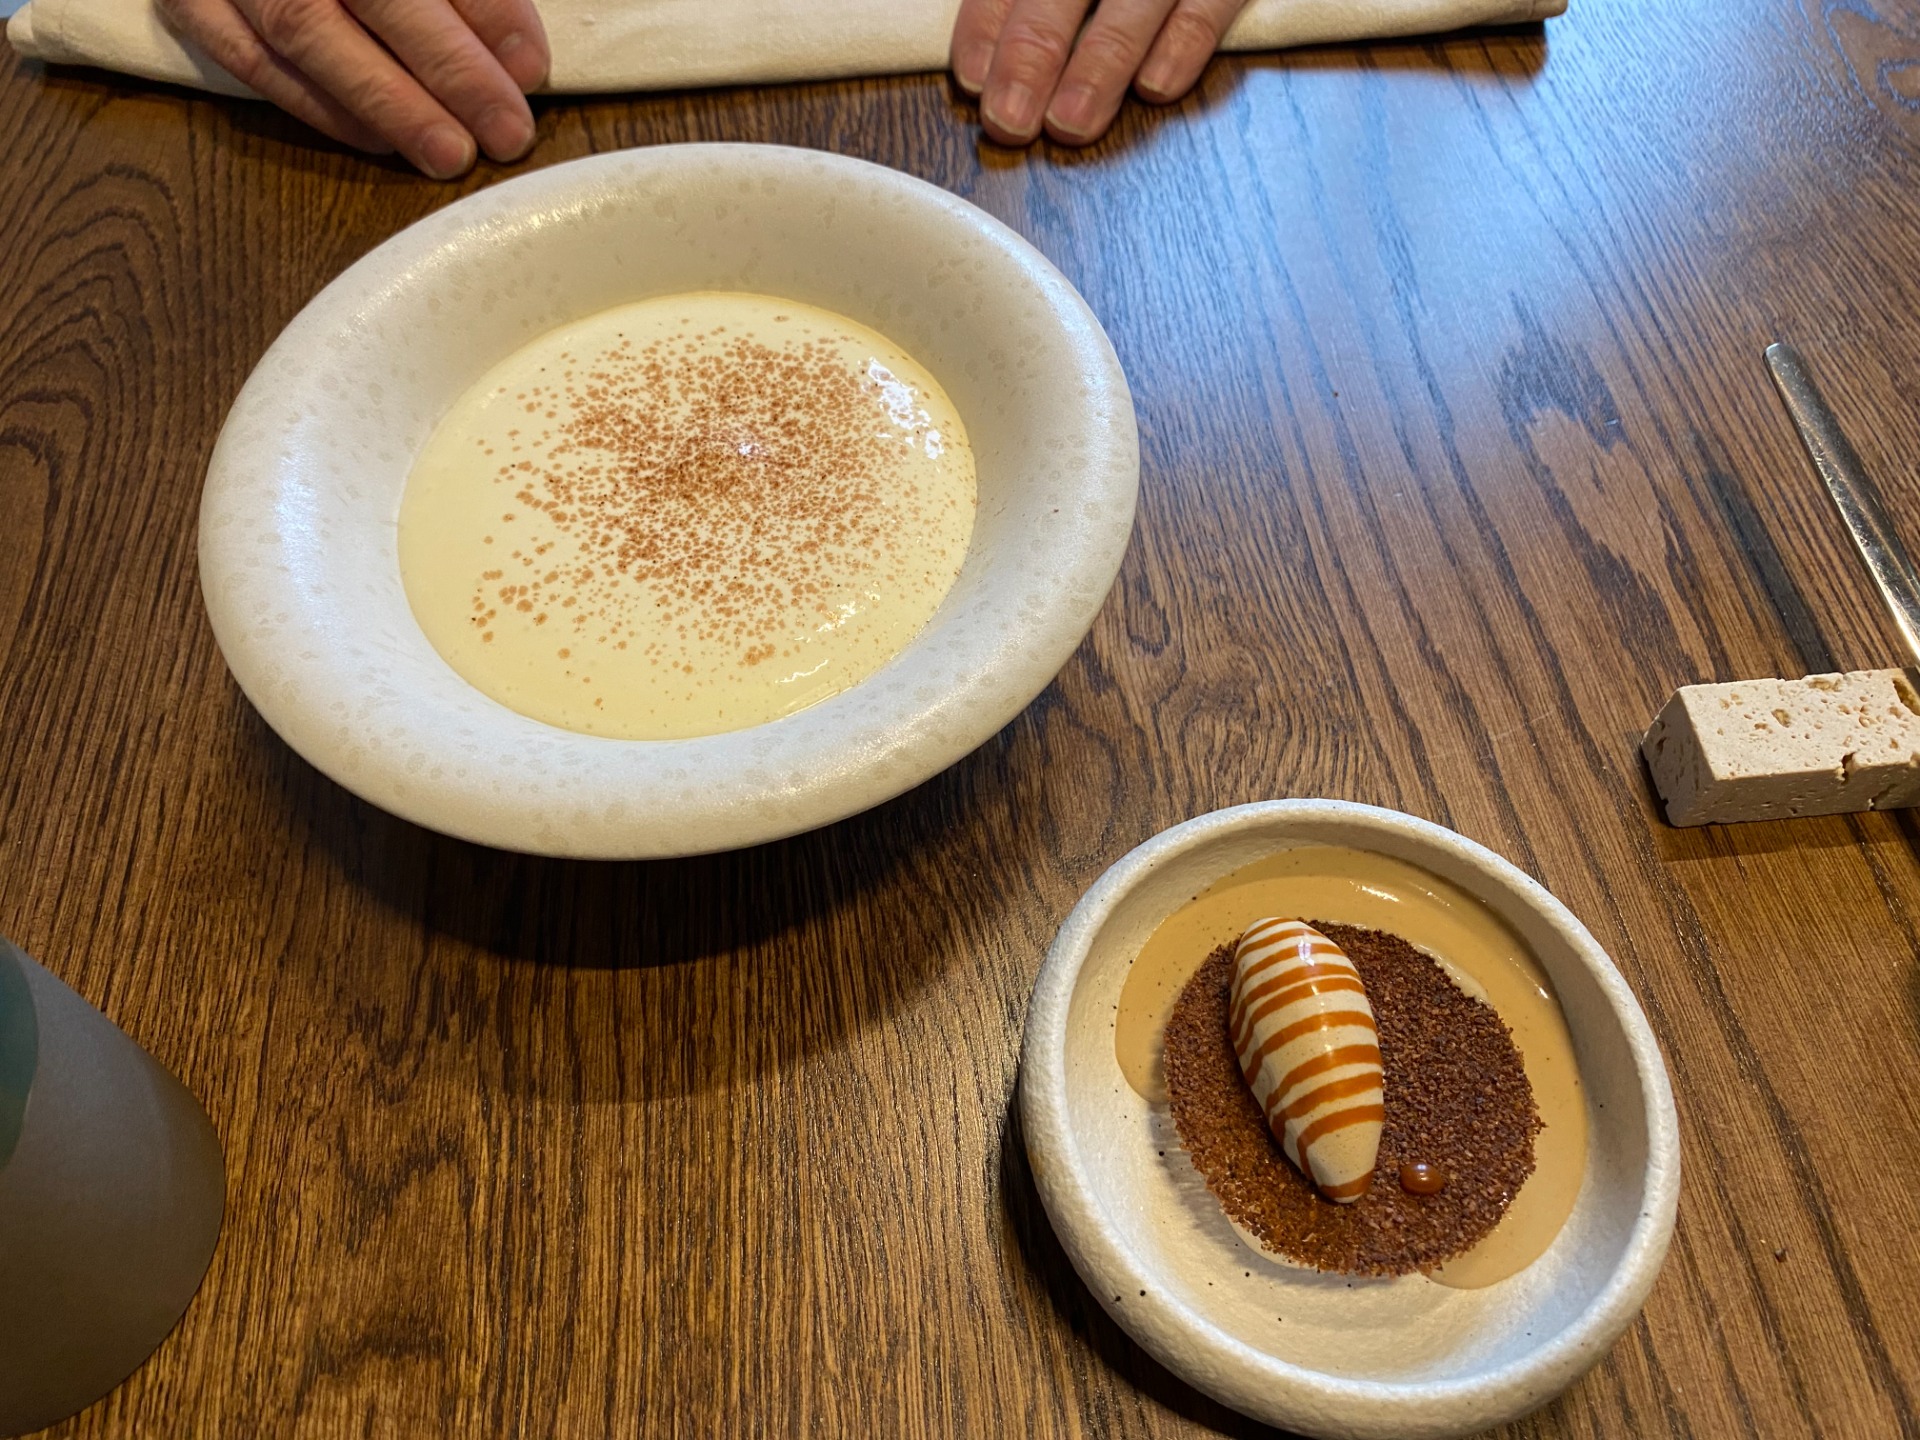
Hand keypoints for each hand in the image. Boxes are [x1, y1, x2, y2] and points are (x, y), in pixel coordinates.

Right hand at [155, 0, 548, 176]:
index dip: (486, 9)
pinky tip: (374, 140)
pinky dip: (315, 104)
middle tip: (506, 133)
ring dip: (387, 101)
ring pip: (306, 31)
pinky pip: (247, 57)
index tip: (529, 68)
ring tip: (450, 153)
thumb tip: (518, 55)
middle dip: (449, 69)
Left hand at [950, 0, 1250, 146]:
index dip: (986, 25)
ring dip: (1098, 67)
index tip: (974, 79)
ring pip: (1131, 6)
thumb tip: (990, 57)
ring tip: (1070, 122)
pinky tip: (1155, 87)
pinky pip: (1208, 4)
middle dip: (1031, 58)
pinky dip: (1182, 45)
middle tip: (1010, 120)